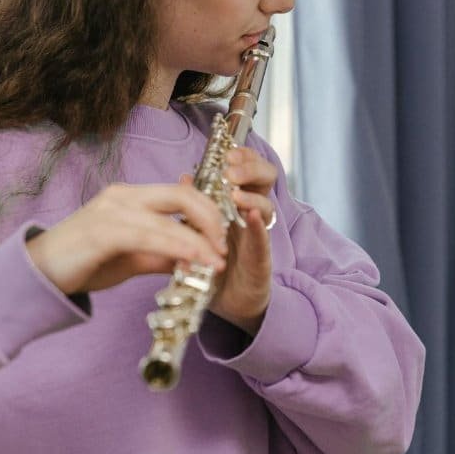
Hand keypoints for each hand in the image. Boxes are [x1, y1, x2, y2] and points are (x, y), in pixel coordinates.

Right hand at [25, 183, 227, 294]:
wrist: (38, 275)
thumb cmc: (84, 263)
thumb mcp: (133, 257)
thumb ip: (164, 252)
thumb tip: (198, 257)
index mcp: (131, 197)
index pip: (182, 193)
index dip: (210, 213)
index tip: (225, 239)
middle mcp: (123, 196)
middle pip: (182, 196)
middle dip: (212, 220)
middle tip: (225, 249)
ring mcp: (112, 210)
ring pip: (169, 217)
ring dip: (200, 240)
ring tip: (217, 262)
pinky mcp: (102, 231)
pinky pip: (149, 235)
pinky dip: (177, 247)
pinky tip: (193, 261)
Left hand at [206, 147, 278, 334]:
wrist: (228, 301)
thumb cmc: (217, 259)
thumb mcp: (200, 228)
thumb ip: (196, 203)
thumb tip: (186, 176)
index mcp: (238, 201)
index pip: (248, 168)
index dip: (242, 156)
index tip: (228, 152)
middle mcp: (253, 213)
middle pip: (265, 178)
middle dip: (250, 168)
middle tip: (231, 170)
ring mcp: (259, 234)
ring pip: (267, 205)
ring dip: (251, 196)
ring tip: (235, 194)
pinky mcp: (261, 258)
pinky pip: (263, 239)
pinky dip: (258, 226)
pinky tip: (252, 216)